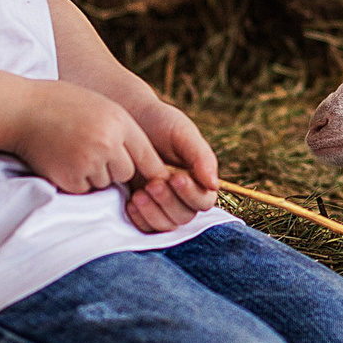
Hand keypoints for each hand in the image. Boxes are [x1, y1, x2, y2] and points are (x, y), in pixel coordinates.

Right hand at [12, 80, 166, 195]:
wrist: (20, 110)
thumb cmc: (61, 105)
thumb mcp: (101, 106)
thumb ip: (123, 130)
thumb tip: (146, 162)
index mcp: (118, 122)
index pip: (148, 156)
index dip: (151, 169)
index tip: (155, 178)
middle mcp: (107, 143)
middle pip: (127, 173)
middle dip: (115, 169)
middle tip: (92, 151)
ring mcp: (88, 163)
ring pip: (105, 183)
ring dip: (95, 175)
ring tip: (73, 152)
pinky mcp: (69, 180)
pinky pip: (84, 190)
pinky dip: (76, 182)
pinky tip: (62, 161)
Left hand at [125, 99, 219, 232]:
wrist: (128, 116)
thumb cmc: (160, 122)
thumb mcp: (182, 133)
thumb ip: (201, 156)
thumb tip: (213, 185)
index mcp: (199, 180)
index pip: (204, 201)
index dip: (191, 194)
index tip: (176, 178)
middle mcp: (183, 196)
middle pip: (184, 216)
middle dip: (169, 202)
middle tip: (153, 184)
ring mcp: (162, 205)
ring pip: (166, 224)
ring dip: (154, 212)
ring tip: (140, 193)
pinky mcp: (142, 209)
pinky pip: (145, 227)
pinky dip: (140, 218)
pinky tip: (130, 202)